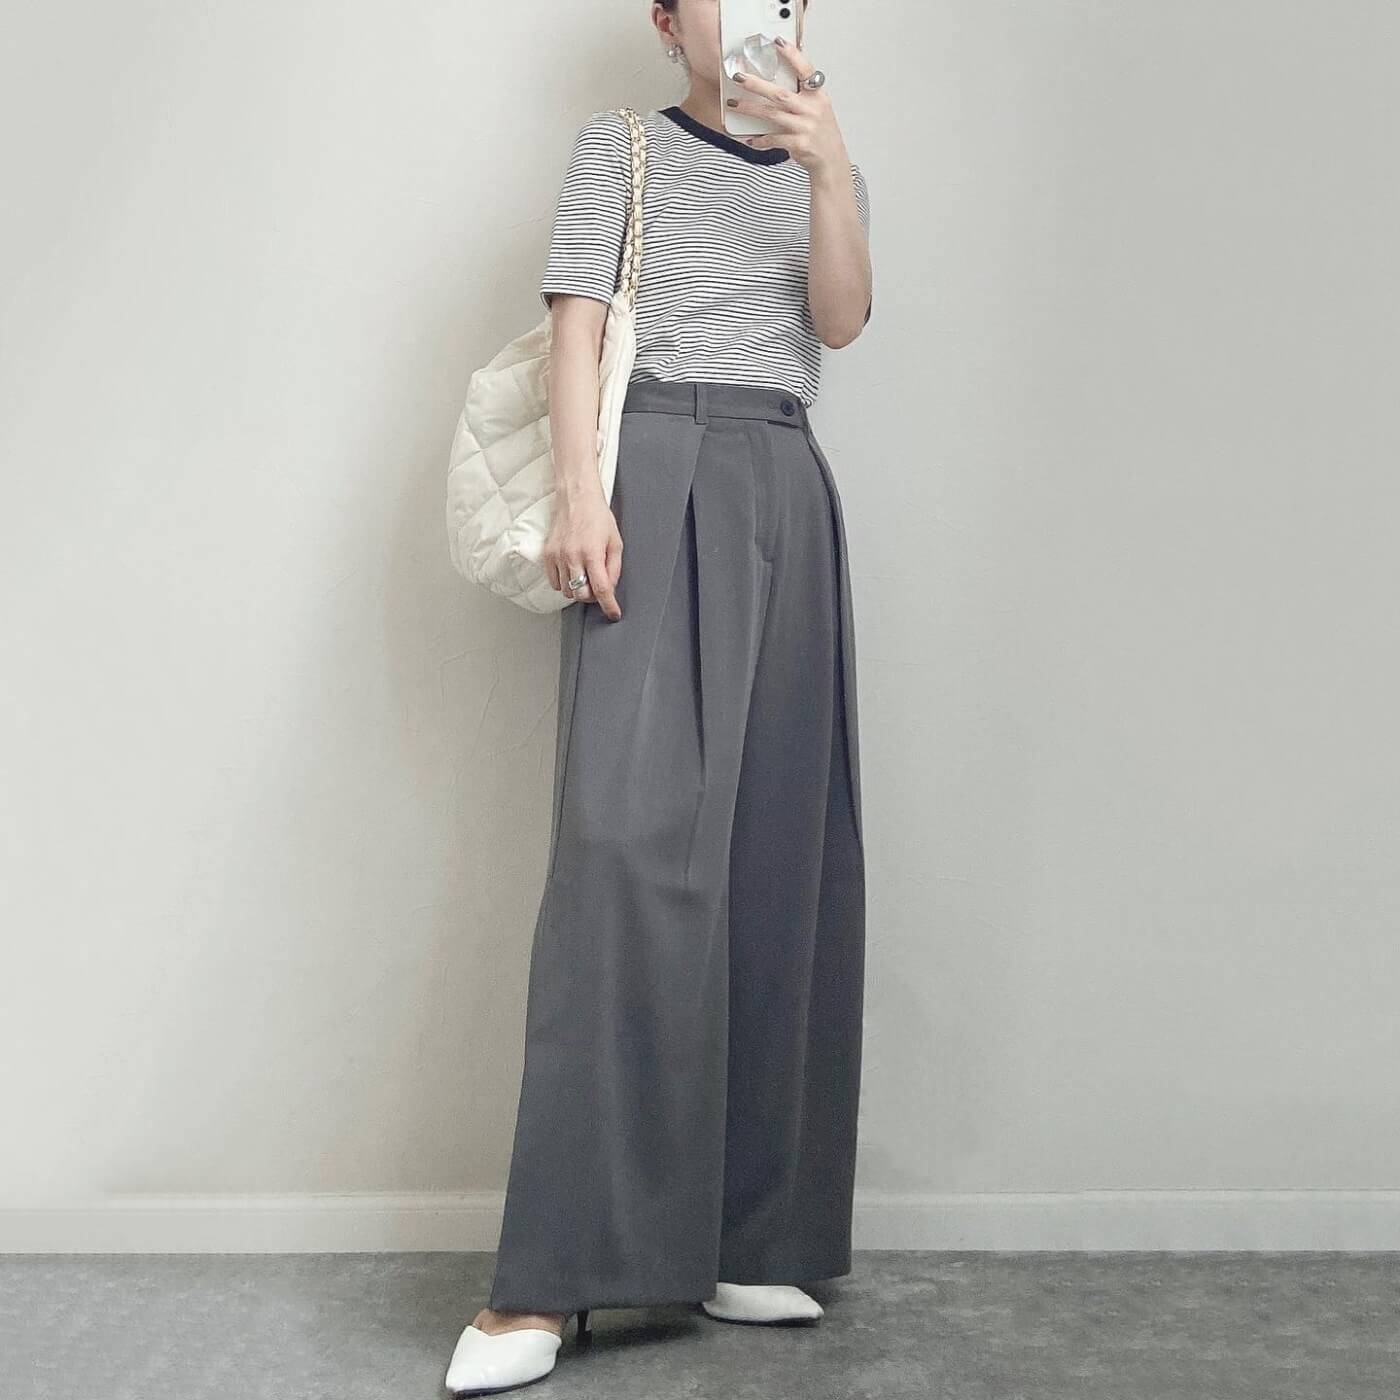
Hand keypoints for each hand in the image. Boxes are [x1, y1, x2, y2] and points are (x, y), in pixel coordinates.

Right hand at [544, 488, 622, 619]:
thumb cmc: (598, 516)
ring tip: (585, 575)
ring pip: (567, 590)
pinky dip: (564, 583)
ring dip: (578, 589)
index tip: (613, 614)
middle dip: (592, 596)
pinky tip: (572, 571)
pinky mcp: (547, 554)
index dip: (608, 605)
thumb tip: (610, 588)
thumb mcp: (615, 541)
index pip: (601, 589)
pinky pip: (554, 582)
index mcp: (592, 553)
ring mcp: (557, 556)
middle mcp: (572, 556)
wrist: (576, 497)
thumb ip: (614, 567)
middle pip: (581, 595)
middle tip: (598, 587)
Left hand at [725, 36, 847, 175]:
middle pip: (780, 93)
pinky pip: (774, 139)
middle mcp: (812, 109)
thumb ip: (803, 92)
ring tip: (734, 105)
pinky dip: (761, 140)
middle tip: (739, 78)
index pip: (806, 70)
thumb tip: (782, 75)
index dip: (792, 55)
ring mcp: (805, 127)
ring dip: (751, 109)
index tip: (778, 42)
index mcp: (818, 95)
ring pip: (772, 114)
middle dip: (757, 85)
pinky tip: (750, 139)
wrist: (831, 159)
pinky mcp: (799, 144)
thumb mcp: (819, 107)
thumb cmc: (821, 132)